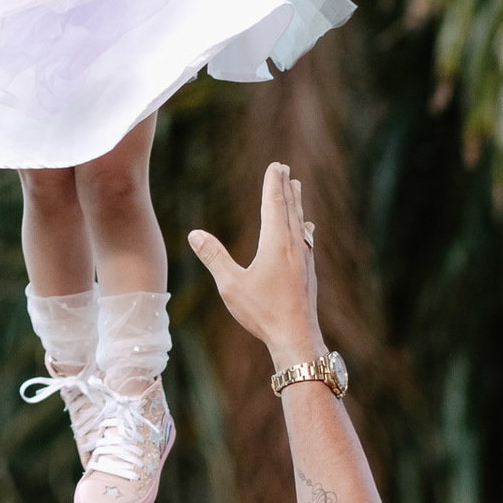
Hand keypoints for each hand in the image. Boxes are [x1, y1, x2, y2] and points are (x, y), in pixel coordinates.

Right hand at [189, 163, 324, 368]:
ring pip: (301, 223)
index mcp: (276, 243)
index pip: (273, 204)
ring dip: (297, 203)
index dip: (272, 183)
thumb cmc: (263, 312)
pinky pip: (307, 240)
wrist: (296, 337)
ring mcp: (304, 259)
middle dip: (286, 187)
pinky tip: (308, 229)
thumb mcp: (231, 285)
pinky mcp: (308, 273)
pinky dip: (304, 226)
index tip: (275, 165)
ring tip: (297, 188)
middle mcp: (294, 246)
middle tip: (285, 169)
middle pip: (290, 209)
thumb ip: (214, 257)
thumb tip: (194, 234)